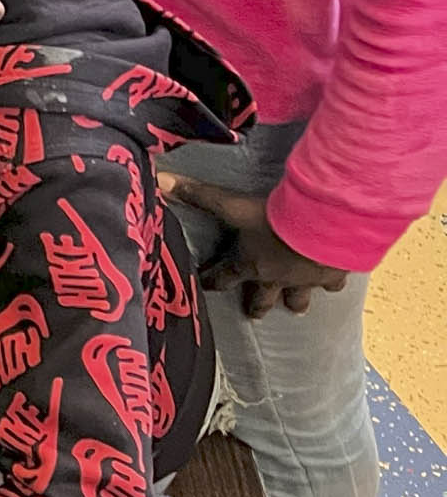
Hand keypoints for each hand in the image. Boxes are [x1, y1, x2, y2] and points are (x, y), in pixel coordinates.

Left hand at [157, 171, 349, 318]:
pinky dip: (334, 282)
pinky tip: (336, 282)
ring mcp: (306, 280)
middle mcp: (276, 277)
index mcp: (250, 263)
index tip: (206, 287)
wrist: (327, 223)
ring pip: (299, 298)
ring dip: (296, 303)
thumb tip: (160, 181)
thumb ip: (201, 195)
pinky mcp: (334, 274)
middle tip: (254, 315)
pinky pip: (334, 283)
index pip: (223, 277)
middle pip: (262, 298)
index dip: (213, 281)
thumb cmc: (276, 216)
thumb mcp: (235, 205)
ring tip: (297, 310)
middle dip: (256, 306)